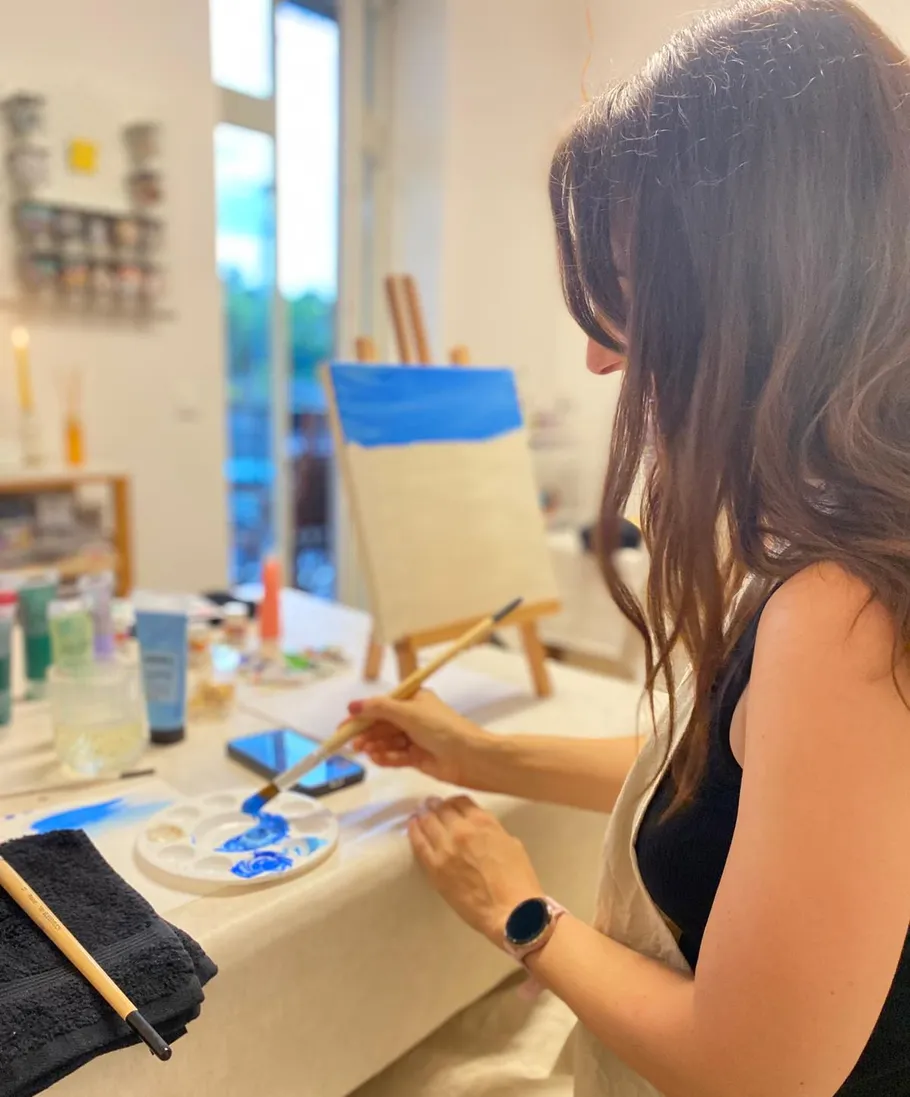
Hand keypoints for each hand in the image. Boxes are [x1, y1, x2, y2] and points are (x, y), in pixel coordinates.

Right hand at [348, 691, 491, 787]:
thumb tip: (352, 705)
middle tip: (351, 744)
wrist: (470, 757)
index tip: (344, 725)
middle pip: (383, 725)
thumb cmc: (441, 728)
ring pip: (388, 742)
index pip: (382, 706)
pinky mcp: (418, 758)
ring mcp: (416, 739)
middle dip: (367, 733)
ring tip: (366, 752)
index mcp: (414, 700)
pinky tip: (376, 759)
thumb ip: (379, 708)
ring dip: (376, 746)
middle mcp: (414, 718)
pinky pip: (396, 756)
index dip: (363, 715)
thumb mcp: (408, 713)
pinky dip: (386, 758)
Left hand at [408, 795, 542, 944]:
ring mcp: (446, 847)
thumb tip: (479, 830)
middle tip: (429, 805)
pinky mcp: (435, 867)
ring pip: (428, 822)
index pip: (461, 802)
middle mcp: (462, 829)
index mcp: (483, 822)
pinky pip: (419, 844)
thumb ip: (492, 831)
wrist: (512, 911)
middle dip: (435, 805)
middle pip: (442, 809)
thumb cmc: (518, 880)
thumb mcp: (511, 844)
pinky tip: (412, 826)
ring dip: (423, 815)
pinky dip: (414, 832)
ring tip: (418, 814)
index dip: (453, 802)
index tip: (449, 804)